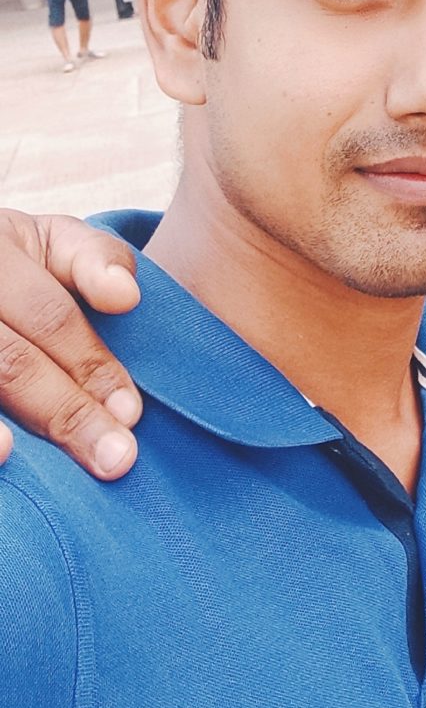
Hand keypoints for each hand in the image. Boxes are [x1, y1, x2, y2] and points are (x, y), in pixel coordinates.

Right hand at [0, 214, 142, 478]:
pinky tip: (0, 457)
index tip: (132, 413)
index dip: (91, 365)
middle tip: (115, 458)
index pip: (51, 317)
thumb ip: (94, 260)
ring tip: (36, 464)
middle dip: (65, 413)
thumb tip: (126, 297)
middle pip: (11, 362)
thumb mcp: (55, 243)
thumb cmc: (18, 264)